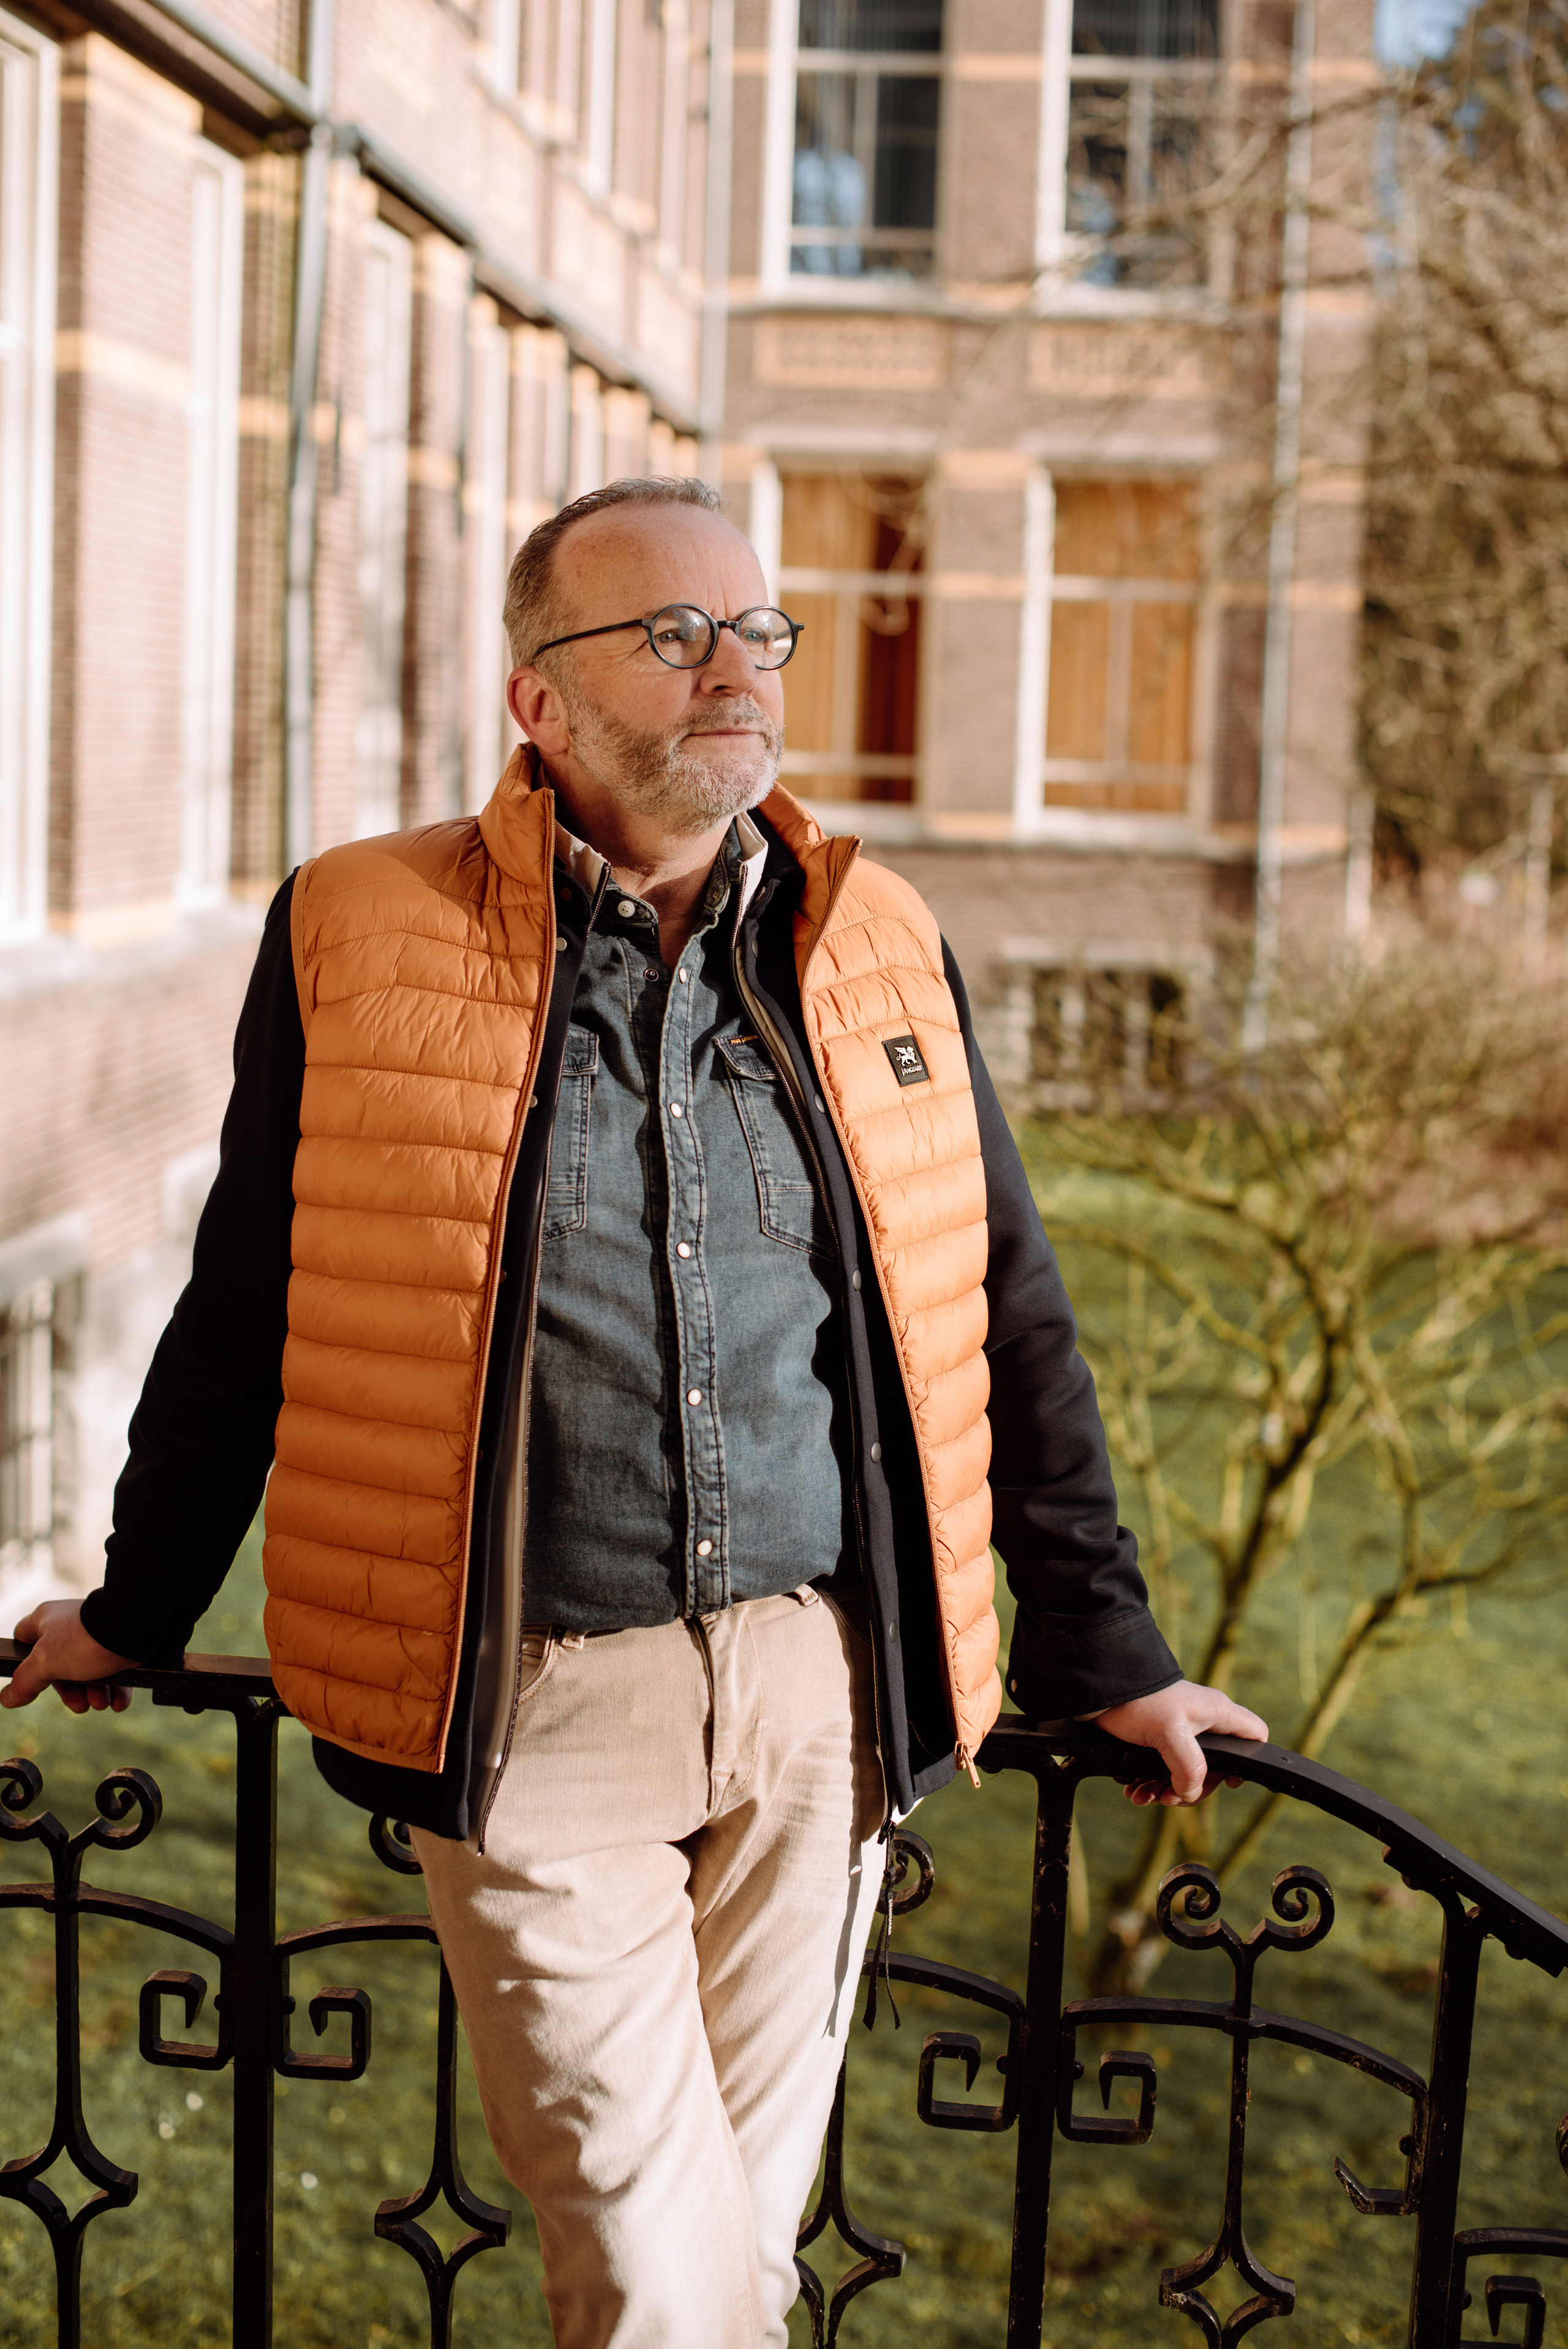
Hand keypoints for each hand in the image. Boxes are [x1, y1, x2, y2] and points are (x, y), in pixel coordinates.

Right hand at [2, 1601, 136, 1715]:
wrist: (139, 1630)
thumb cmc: (86, 1639)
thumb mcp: (45, 1663)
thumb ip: (24, 1682)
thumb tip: (7, 1698)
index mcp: (46, 1620)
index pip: (23, 1639)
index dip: (24, 1662)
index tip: (34, 1681)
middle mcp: (70, 1626)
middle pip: (58, 1666)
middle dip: (70, 1691)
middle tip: (80, 1705)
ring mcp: (96, 1636)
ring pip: (88, 1672)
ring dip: (95, 1694)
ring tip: (102, 1702)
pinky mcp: (120, 1644)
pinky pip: (114, 1672)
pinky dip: (116, 1690)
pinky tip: (119, 1701)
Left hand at [1089, 1680, 1267, 1806]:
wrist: (1098, 1688)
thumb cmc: (1138, 1701)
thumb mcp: (1170, 1734)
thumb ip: (1189, 1768)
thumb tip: (1190, 1792)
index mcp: (1216, 1713)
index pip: (1254, 1734)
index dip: (1249, 1760)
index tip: (1228, 1781)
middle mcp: (1202, 1721)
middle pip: (1215, 1766)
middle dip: (1192, 1787)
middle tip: (1169, 1797)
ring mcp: (1180, 1730)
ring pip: (1185, 1771)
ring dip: (1165, 1789)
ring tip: (1143, 1795)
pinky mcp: (1157, 1737)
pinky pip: (1162, 1768)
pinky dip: (1149, 1782)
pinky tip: (1134, 1790)